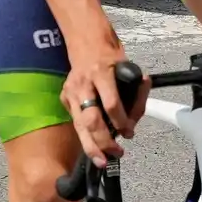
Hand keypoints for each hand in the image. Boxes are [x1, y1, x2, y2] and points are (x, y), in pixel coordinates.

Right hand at [60, 23, 143, 167]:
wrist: (85, 40)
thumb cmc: (111, 55)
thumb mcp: (129, 66)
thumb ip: (136, 92)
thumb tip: (135, 119)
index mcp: (101, 72)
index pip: (111, 104)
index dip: (121, 122)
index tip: (129, 133)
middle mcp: (83, 83)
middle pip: (91, 120)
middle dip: (104, 141)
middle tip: (116, 153)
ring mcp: (70, 91)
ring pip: (79, 126)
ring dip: (91, 146)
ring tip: (102, 161)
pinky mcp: (64, 97)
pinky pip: (75, 121)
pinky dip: (85, 136)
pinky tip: (93, 146)